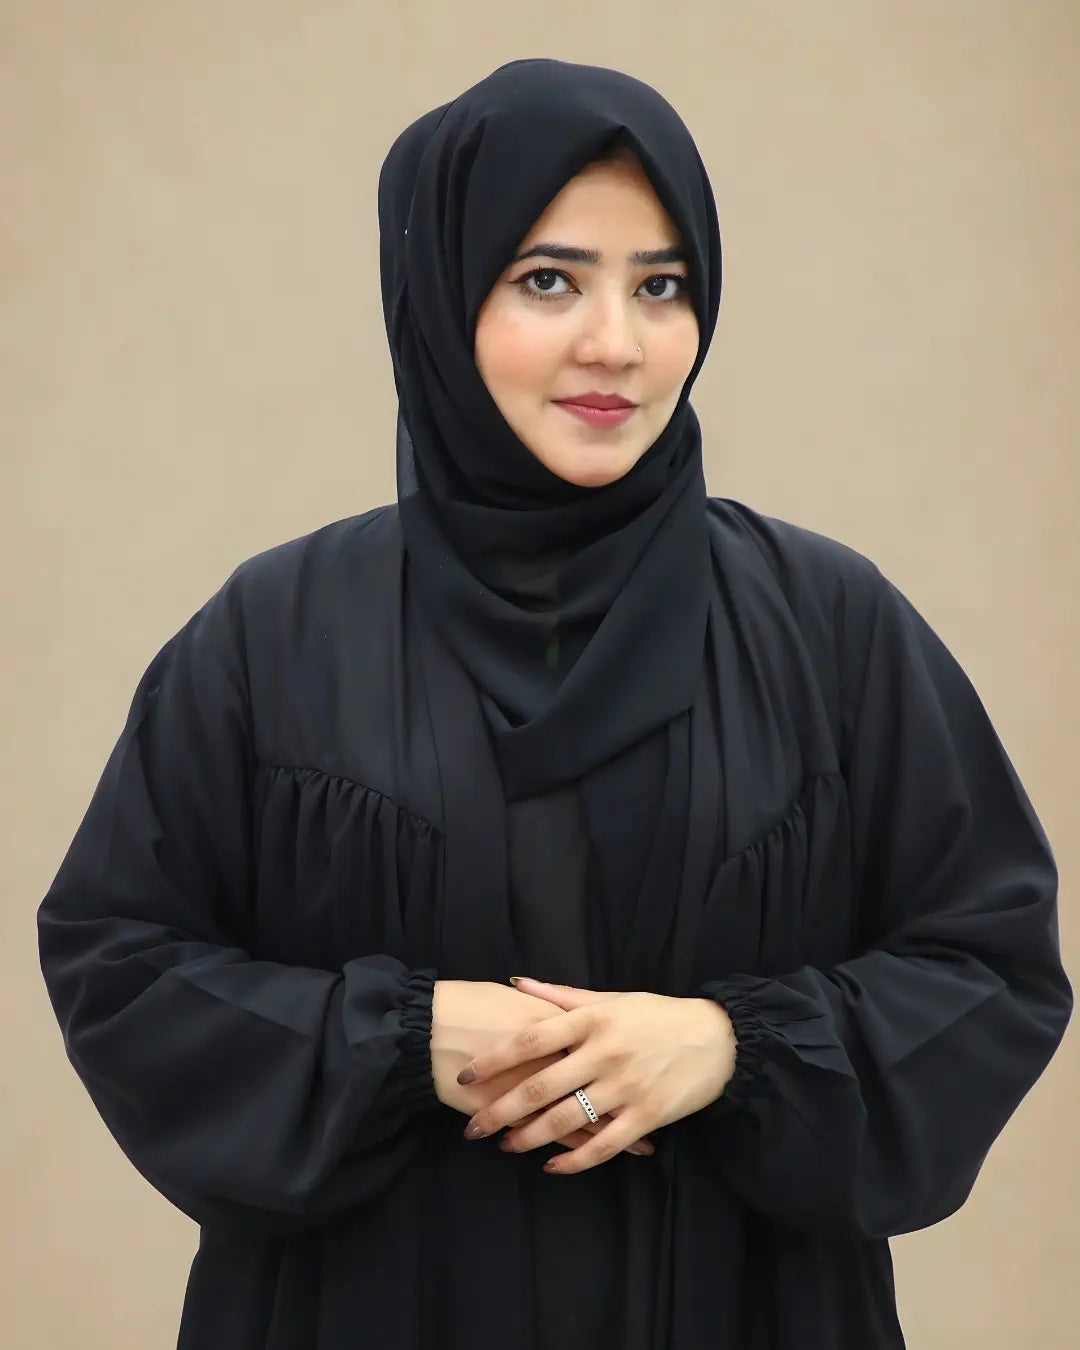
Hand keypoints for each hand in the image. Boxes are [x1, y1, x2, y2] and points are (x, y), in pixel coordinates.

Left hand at [431, 980, 653, 1158]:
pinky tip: (551, 1167)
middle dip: (500, 1110)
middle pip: (540, 1086)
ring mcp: (625, 1087)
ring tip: (505, 1146)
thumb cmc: (657, 1015)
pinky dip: (574, 1161)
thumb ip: (560, 996)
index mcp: (592, 1019)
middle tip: (472, 1127)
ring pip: (566, 1120)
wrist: (717, 1039)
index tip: (466, 1075)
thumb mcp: (611, 998)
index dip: (495, 1059)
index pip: (531, 1040)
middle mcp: (604, 1053)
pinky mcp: (646, 1116)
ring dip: (529, 1137)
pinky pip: (603, 1145)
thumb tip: (517, 982)